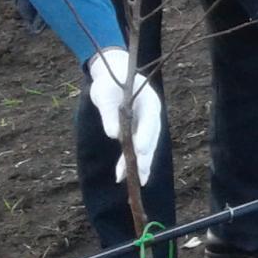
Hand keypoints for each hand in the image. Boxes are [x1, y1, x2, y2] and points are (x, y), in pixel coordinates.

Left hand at [87, 47, 161, 185]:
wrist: (114, 75)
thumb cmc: (109, 83)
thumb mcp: (105, 95)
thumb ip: (110, 114)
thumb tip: (114, 135)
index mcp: (149, 101)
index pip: (149, 122)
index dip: (145, 137)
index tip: (139, 151)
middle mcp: (152, 114)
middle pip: (151, 139)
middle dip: (144, 158)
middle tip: (137, 176)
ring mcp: (148, 123)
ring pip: (147, 147)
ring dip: (141, 164)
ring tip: (136, 183)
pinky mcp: (140, 130)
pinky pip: (140, 148)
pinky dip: (136, 161)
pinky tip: (130, 175)